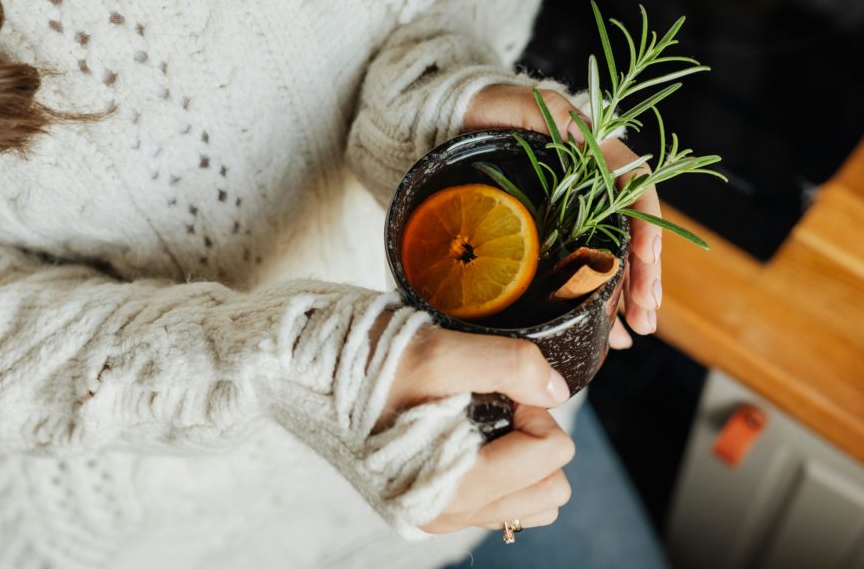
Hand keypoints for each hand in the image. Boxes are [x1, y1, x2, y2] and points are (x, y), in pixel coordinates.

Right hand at [380, 323, 574, 532]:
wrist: (308, 374)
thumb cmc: (364, 364)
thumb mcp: (438, 350)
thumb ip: (508, 365)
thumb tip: (555, 389)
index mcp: (449, 484)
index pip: (549, 455)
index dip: (532, 408)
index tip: (500, 386)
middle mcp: (444, 512)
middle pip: (549, 487)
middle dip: (532, 436)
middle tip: (494, 400)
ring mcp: (436, 513)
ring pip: (529, 502)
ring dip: (520, 457)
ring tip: (481, 417)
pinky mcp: (428, 504)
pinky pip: (497, 504)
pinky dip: (498, 469)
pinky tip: (467, 432)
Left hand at [463, 84, 662, 345]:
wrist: (450, 119)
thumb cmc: (487, 106)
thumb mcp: (524, 104)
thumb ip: (556, 115)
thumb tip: (582, 134)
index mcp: (594, 153)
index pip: (635, 189)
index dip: (646, 224)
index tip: (646, 260)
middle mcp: (591, 184)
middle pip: (630, 232)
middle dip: (643, 276)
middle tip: (645, 316)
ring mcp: (573, 210)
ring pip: (611, 256)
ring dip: (626, 294)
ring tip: (635, 331)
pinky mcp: (552, 231)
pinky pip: (581, 266)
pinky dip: (597, 297)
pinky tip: (608, 327)